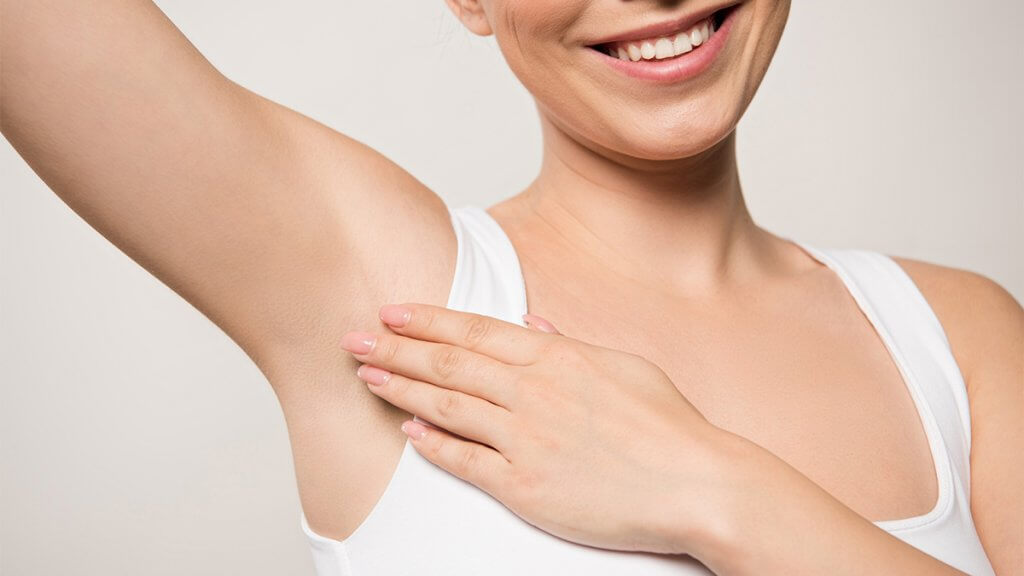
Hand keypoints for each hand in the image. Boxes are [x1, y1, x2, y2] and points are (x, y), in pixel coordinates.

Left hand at [340, 303, 729, 554]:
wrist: (697, 484)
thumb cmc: (667, 426)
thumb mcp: (622, 366)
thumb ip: (568, 345)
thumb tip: (531, 325)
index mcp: (557, 357)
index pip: (475, 330)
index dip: (428, 319)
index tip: (392, 311)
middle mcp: (535, 392)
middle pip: (450, 363)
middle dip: (397, 347)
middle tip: (354, 337)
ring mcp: (527, 438)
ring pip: (448, 406)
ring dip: (402, 387)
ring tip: (367, 375)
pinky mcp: (526, 486)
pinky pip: (465, 461)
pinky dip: (432, 443)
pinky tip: (408, 429)